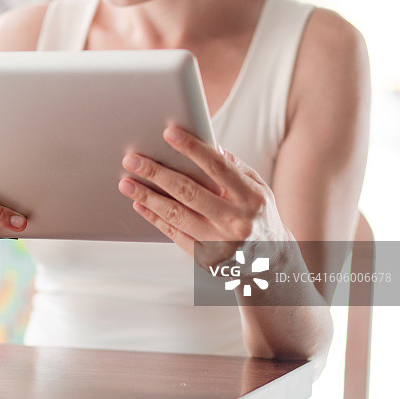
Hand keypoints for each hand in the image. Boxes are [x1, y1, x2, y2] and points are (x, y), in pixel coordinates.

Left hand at [117, 126, 293, 268]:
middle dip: (156, 173)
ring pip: (176, 215)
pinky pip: (174, 234)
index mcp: (251, 198)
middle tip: (132, 160)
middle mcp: (235, 220)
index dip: (192, 149)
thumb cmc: (260, 216)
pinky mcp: (205, 257)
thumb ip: (235, 168)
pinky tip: (139, 204)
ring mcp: (218, 242)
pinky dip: (154, 218)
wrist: (272, 265)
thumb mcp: (259, 189)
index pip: (217, 167)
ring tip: (126, 182)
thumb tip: (208, 144)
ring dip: (147, 197)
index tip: (169, 133)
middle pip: (188, 192)